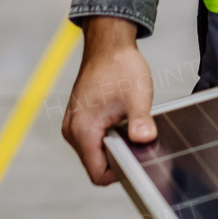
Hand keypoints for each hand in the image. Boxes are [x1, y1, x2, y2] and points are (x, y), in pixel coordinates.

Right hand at [62, 15, 156, 186]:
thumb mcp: (137, 96)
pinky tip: (121, 119)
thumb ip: (140, 121)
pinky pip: (92, 139)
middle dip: (118, 157)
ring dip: (113, 145)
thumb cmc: (120, 66)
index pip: (97, 174)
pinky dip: (108, 135)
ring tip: (128, 124)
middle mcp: (72, 131)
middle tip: (136, 137)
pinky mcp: (78, 118)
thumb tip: (145, 140)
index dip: (119, 173)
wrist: (108, 44)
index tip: (136, 157)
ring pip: (95, 152)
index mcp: (82, 130)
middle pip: (96, 165)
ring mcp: (73, 124)